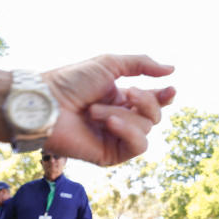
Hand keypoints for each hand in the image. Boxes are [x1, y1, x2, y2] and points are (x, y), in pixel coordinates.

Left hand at [42, 54, 175, 166]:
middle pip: (155, 115)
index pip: (153, 101)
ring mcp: (115, 138)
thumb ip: (141, 64)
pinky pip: (138, 145)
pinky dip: (128, 131)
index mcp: (120, 99)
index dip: (164, 96)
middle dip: (145, 101)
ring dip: (125, 115)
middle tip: (127, 92)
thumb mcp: (109, 64)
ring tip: (95, 111)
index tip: (171, 89)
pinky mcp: (110, 155)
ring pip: (147, 129)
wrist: (46, 104)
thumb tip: (172, 69)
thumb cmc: (71, 82)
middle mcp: (120, 119)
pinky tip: (109, 123)